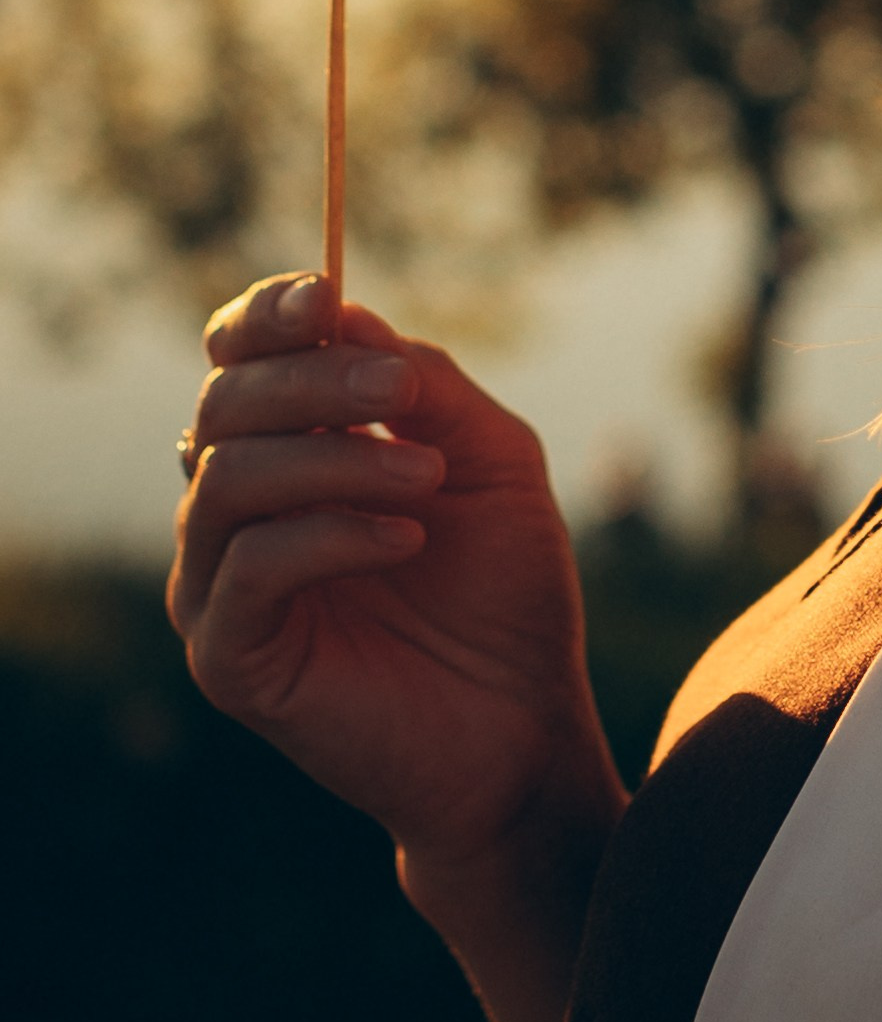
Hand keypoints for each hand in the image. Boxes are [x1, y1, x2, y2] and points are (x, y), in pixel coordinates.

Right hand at [168, 273, 623, 943]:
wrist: (522, 726)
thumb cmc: (504, 588)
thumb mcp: (488, 457)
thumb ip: (426, 383)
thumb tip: (346, 312)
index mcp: (290, 449)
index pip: (236, 359)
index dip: (266, 316)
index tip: (326, 295)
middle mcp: (236, 511)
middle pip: (224, 405)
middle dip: (316, 378)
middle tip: (402, 389)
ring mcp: (219, 586)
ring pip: (228, 478)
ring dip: (335, 458)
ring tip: (426, 479)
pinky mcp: (228, 658)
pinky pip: (248, 566)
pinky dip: (330, 534)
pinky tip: (408, 538)